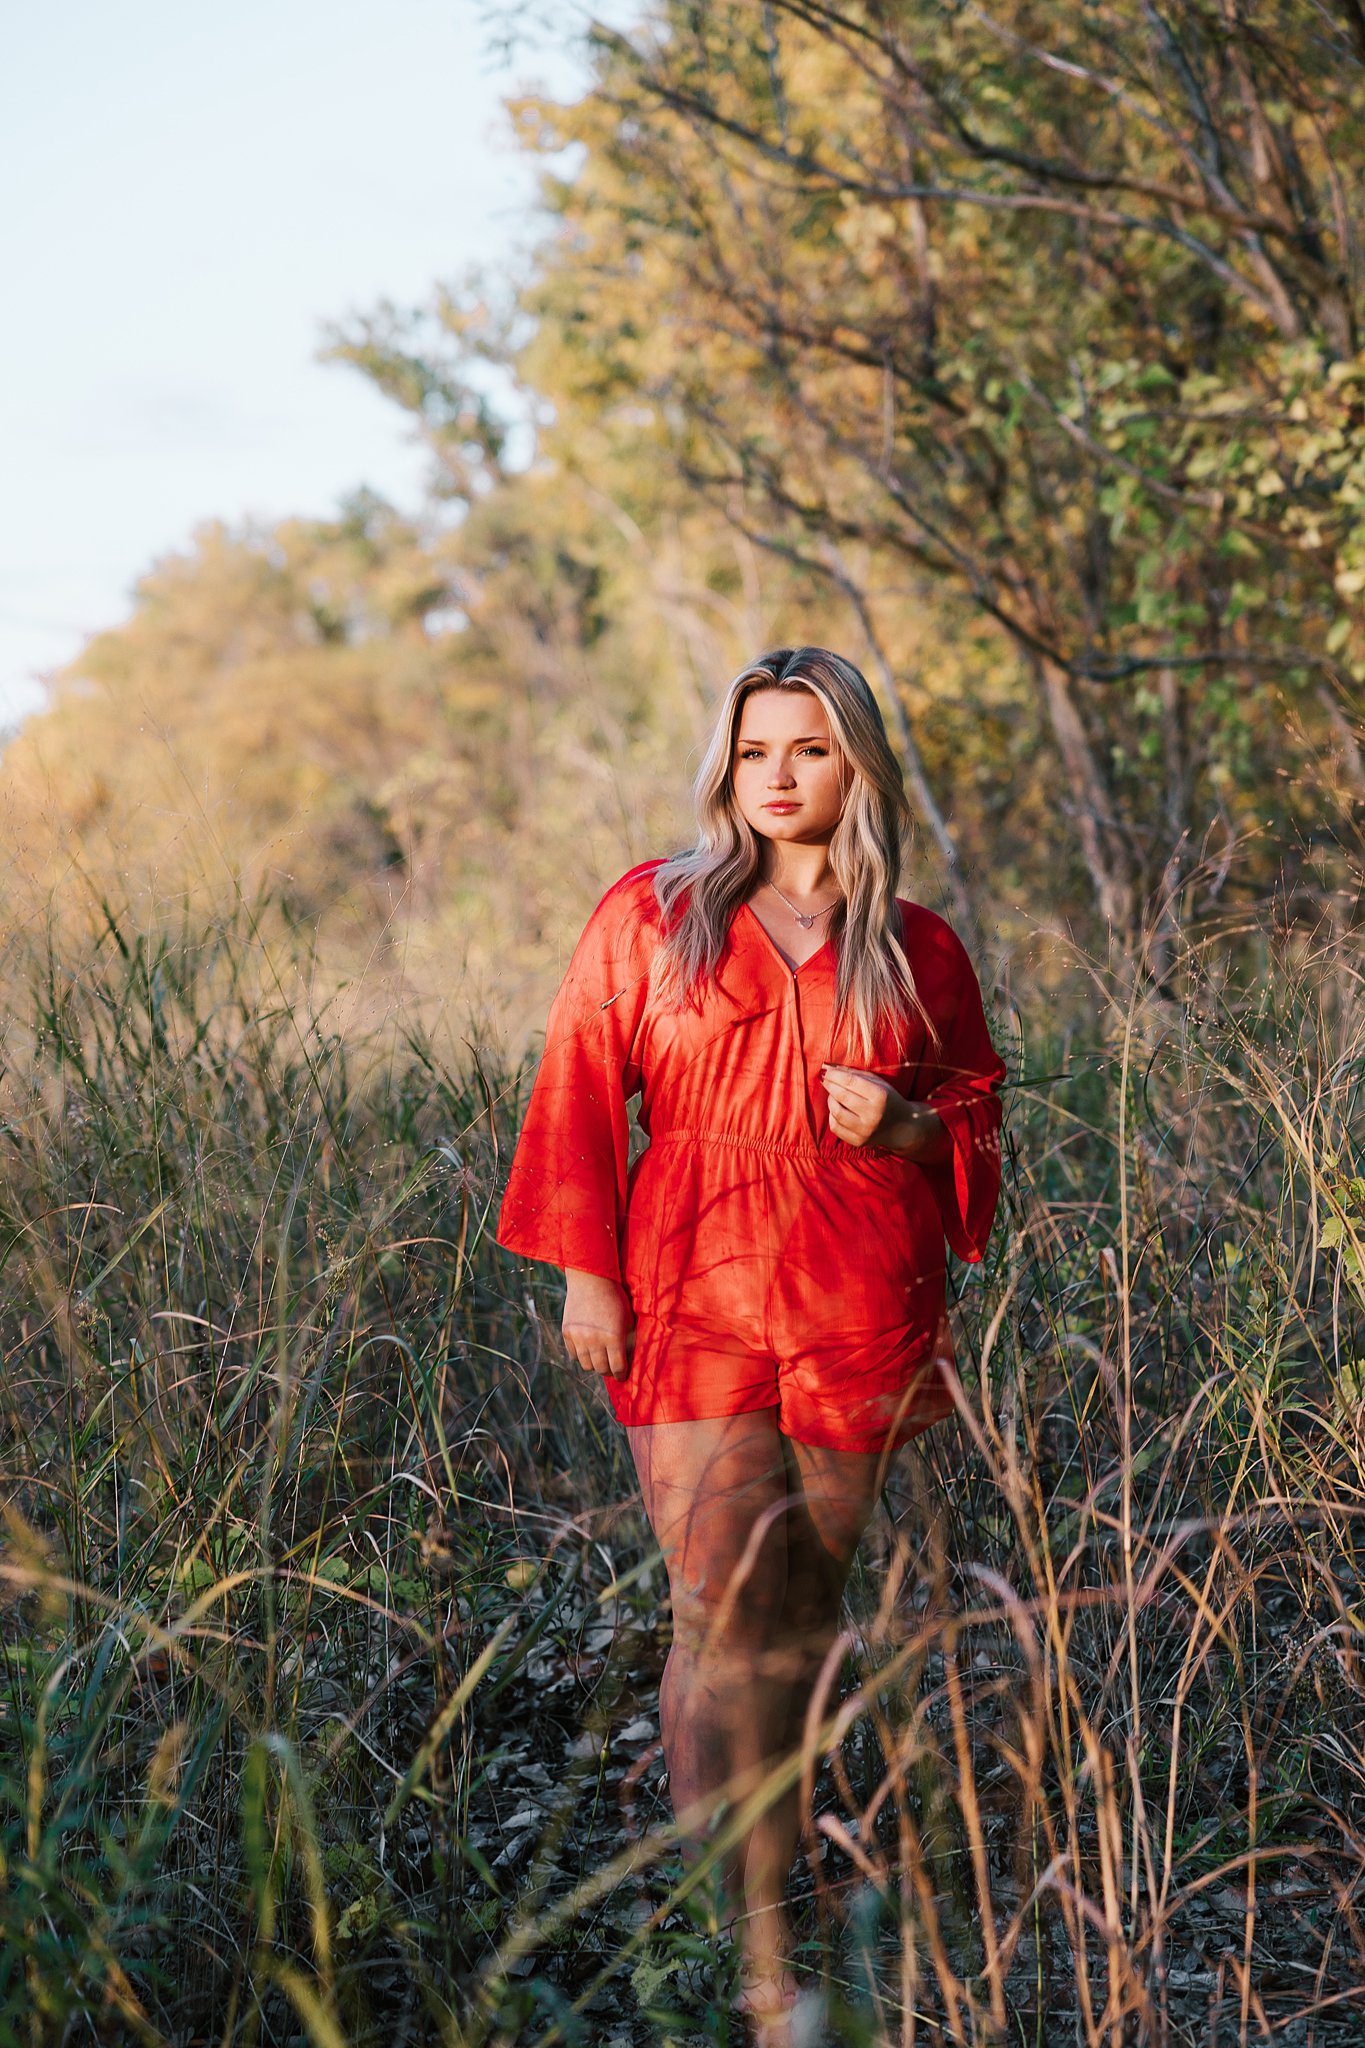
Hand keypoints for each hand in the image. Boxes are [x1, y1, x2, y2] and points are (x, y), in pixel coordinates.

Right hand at [561, 1269, 635, 1380]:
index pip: (617, 1368)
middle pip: (601, 1369)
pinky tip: (588, 1347)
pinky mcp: (567, 1332)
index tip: (622, 1376)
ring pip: (586, 1365)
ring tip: (599, 1357)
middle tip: (611, 1367)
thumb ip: (627, 1341)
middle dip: (608, 1370)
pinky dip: (581, 1354)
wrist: (591, 1279)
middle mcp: (594, 1339)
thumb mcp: (627, 1319)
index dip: (621, 1374)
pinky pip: (574, 1354)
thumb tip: (627, 1362)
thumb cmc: (615, 1298)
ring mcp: (578, 1337)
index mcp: (614, 1337)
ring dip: (594, 1363)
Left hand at [821, 1065, 949, 1161]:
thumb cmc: (888, 1100)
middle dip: (829, 1085)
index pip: (850, 1082)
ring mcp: (866, 1130)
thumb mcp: (879, 1083)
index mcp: (880, 1096)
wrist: (902, 1127)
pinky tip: (837, 1110)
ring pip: (836, 1112)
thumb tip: (829, 1068)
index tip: (826, 1071)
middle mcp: (873, 1114)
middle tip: (825, 1080)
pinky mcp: (859, 1141)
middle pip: (842, 1096)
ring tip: (833, 1095)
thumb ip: (855, 1074)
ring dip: (830, 1100)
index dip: (835, 1075)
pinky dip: (832, 1116)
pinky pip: (835, 1128)